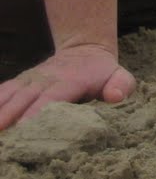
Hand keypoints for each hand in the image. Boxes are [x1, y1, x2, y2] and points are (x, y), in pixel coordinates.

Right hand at [0, 44, 134, 131]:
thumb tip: (115, 96)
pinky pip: (1, 93)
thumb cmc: (103, 72)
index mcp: (69, 81)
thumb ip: (121, 85)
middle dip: (8, 115)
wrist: (85, 51)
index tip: (22, 127)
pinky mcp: (18, 84)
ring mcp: (28, 81)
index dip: (36, 112)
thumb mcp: (119, 76)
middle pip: (23, 99)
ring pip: (7, 96)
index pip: (50, 98)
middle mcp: (44, 80)